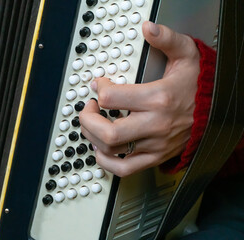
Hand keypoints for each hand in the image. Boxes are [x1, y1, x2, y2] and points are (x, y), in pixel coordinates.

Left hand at [79, 21, 199, 176]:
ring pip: (112, 150)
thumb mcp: (186, 55)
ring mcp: (154, 144)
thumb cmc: (198, 86)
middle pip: (108, 131)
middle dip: (87, 119)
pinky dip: (106, 162)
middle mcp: (155, 125)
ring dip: (92, 137)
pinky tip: (101, 149)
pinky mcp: (154, 156)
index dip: (98, 88)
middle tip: (87, 109)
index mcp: (158, 98)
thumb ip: (167, 40)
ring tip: (92, 125)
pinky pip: (125, 169)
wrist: (217, 111)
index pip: (112, 98)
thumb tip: (149, 29)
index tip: (99, 84)